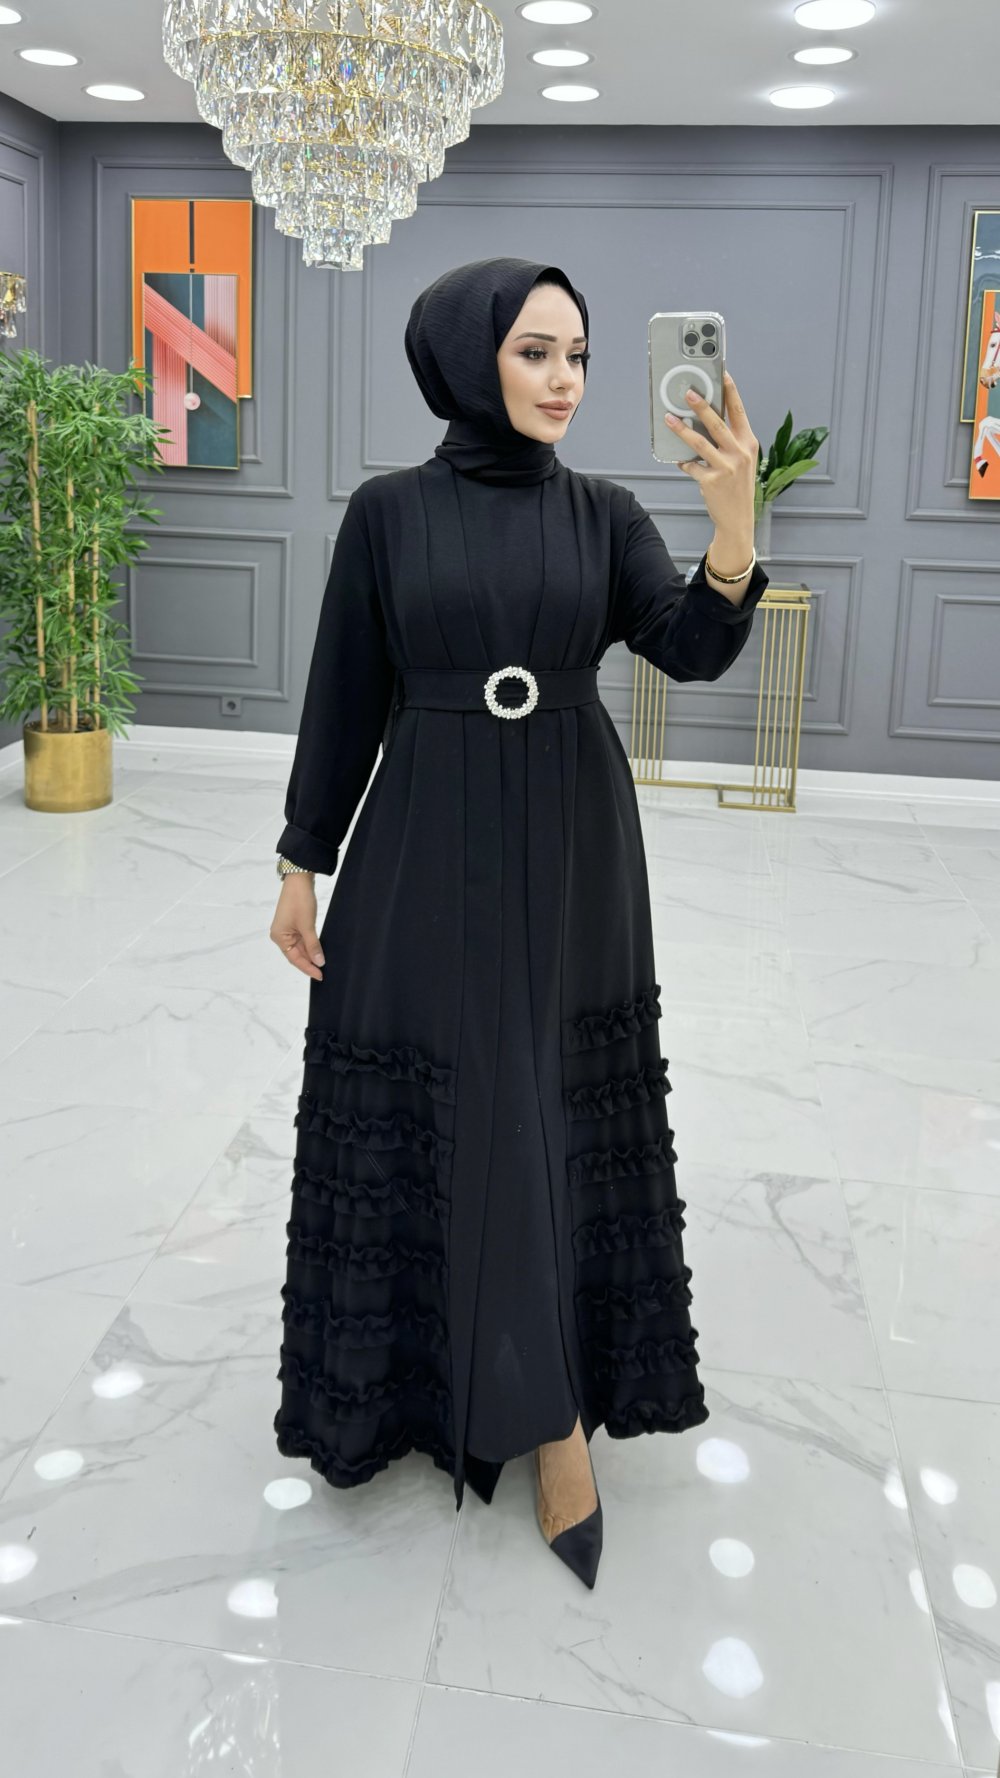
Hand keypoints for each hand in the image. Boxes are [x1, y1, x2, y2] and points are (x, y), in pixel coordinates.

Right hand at [270, 875, 324, 980]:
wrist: (300, 880)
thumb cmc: (299, 900)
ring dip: (311, 955)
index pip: (294, 959)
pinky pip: (302, 940)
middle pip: (296, 955)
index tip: (320, 976)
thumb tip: (319, 962)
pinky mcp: (294, 924)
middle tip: (323, 972)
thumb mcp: (307, 925)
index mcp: (279, 937)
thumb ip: (313, 945)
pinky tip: (319, 951)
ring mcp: (287, 930)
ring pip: (300, 948)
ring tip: (322, 964)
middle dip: (309, 963)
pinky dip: (310, 946)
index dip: (307, 968)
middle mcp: (281, 935)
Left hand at [664, 371, 759, 536]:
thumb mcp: (742, 460)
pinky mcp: (711, 481)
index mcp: (749, 443)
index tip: (722, 374)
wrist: (738, 519)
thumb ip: (729, 441)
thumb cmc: (738, 487)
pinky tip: (678, 459)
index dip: (730, 391)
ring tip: (669, 418)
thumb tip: (705, 421)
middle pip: (717, 423)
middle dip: (701, 405)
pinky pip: (691, 466)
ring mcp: (725, 467)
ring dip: (682, 429)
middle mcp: (739, 453)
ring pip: (699, 442)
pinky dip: (683, 462)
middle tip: (687, 392)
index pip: (739, 412)